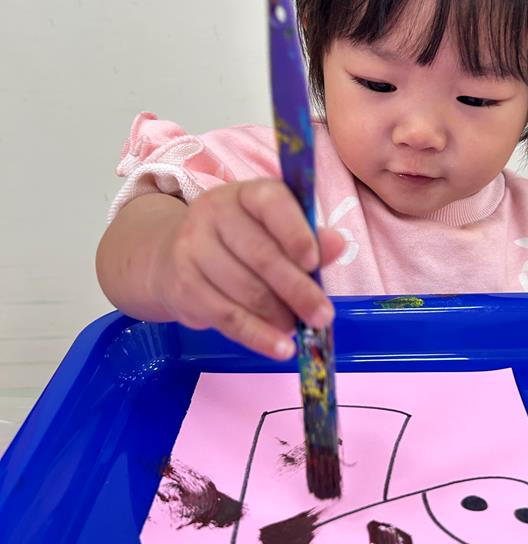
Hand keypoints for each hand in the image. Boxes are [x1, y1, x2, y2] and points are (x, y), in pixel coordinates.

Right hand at [150, 179, 344, 358]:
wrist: (173, 257)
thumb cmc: (241, 243)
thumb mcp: (276, 232)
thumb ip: (309, 239)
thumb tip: (338, 244)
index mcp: (247, 194)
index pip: (271, 205)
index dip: (295, 233)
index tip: (314, 262)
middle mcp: (215, 214)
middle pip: (261, 255)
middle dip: (297, 289)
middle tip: (323, 316)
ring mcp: (194, 249)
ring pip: (245, 289)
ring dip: (279, 316)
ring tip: (300, 329)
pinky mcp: (184, 286)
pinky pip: (227, 316)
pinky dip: (258, 336)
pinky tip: (280, 348)